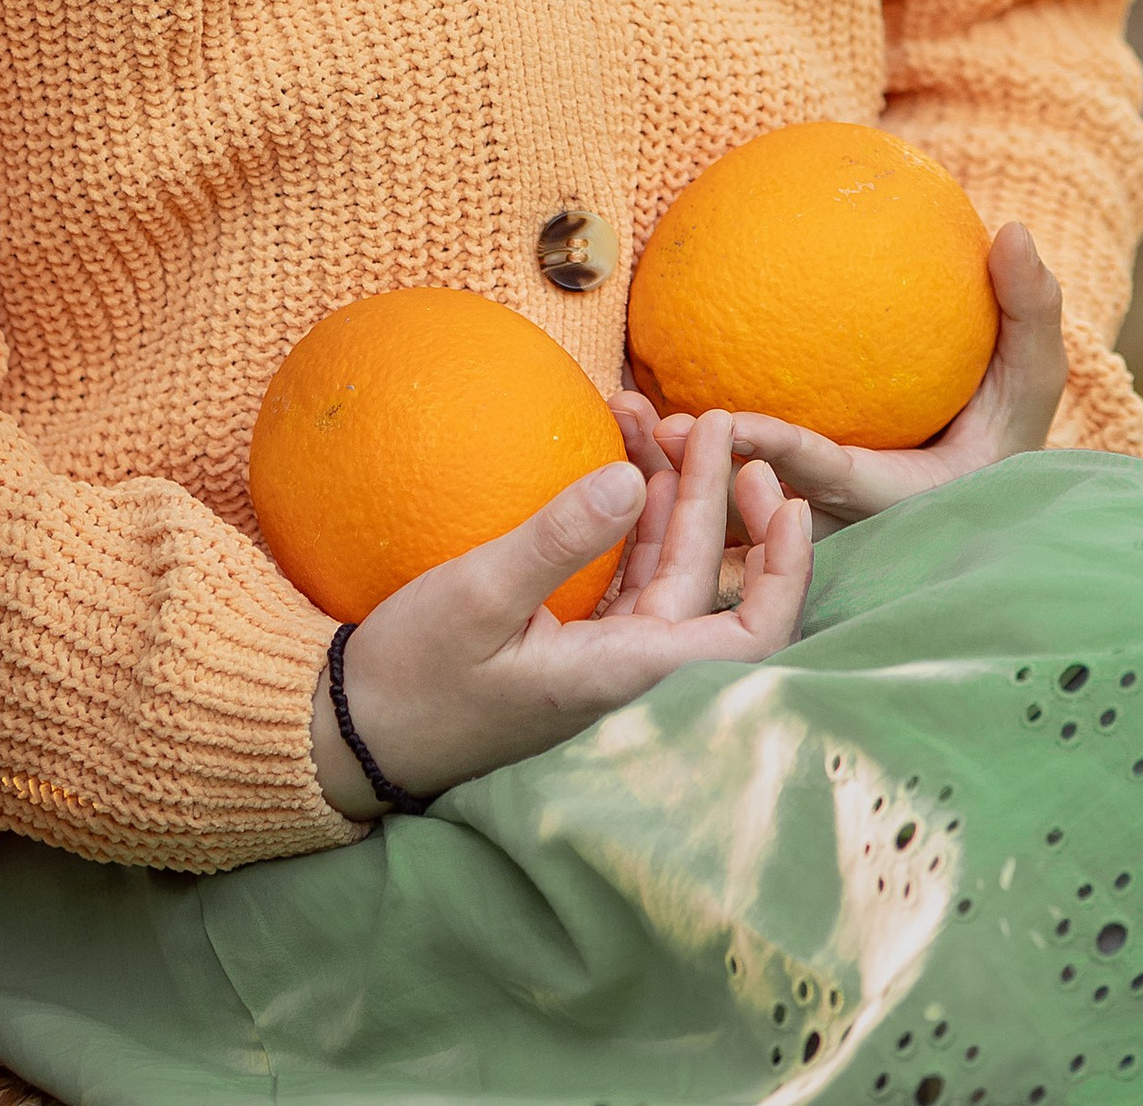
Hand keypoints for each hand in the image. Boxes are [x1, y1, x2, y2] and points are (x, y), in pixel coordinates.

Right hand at [308, 406, 813, 819]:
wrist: (356, 729)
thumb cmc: (415, 672)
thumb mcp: (479, 594)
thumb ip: (558, 538)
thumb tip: (629, 477)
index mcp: (624, 673)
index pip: (746, 639)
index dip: (783, 573)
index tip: (786, 497)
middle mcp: (627, 668)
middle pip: (705, 577)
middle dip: (714, 493)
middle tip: (702, 416)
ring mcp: (601, 653)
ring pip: (664, 565)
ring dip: (666, 492)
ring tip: (647, 414)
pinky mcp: (572, 639)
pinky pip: (625, 570)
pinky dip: (627, 512)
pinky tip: (619, 459)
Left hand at [622, 222, 1069, 529]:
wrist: (978, 483)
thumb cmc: (1008, 427)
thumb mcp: (1033, 372)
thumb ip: (1029, 308)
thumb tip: (1014, 231)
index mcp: (898, 508)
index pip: (831, 482)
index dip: (785, 455)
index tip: (734, 421)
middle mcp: (841, 533)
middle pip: (759, 516)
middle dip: (703, 484)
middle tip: (654, 423)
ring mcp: (801, 533)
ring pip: (722, 516)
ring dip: (668, 473)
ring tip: (620, 411)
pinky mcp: (773, 520)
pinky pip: (713, 495)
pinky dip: (671, 461)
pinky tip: (624, 400)